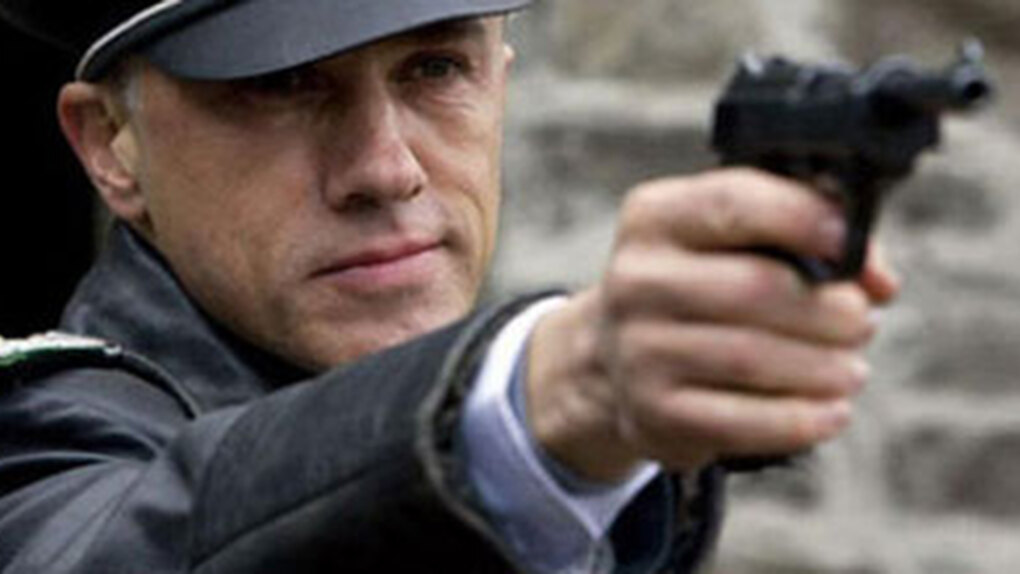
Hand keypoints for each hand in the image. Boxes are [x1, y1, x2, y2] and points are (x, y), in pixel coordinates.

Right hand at [525, 168, 898, 481]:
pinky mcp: (652, 412)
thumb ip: (801, 237)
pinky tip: (831, 411)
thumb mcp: (727, 243)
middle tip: (862, 323)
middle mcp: (636, 279)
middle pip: (755, 288)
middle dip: (830, 309)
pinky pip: (742, 420)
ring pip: (753, 357)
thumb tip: (876, 280)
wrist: (615, 360)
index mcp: (655, 218)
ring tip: (851, 369)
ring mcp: (637, 349)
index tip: (851, 245)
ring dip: (824, 367)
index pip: (733, 202)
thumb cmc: (697, 290)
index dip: (804, 218)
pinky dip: (802, 418)